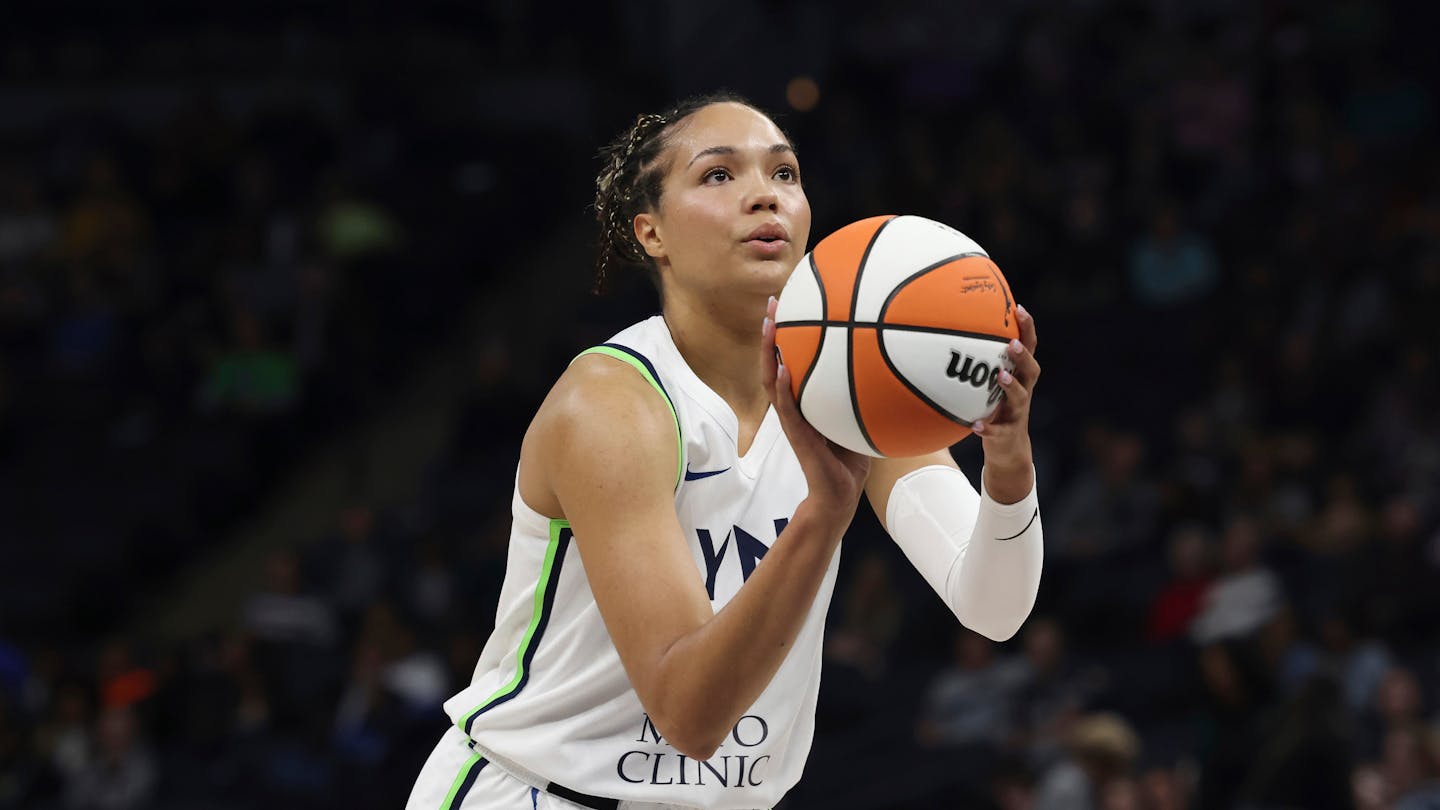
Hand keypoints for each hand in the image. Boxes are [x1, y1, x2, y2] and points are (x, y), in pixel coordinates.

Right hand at [762, 296, 870, 527]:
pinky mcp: (796, 435)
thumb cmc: (850, 456)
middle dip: (772, 331)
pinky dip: (782, 388)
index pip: (790, 358)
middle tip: (773, 301)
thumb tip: (889, 362)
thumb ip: (862, 391)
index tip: (790, 301)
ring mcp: (791, 419)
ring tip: (769, 326)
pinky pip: (787, 408)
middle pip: (774, 360)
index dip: (788, 331)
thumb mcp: (858, 416)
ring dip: (768, 352)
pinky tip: (782, 368)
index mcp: (805, 398)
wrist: (839, 493)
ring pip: (772, 379)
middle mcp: (794, 404)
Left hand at [976, 304, 1038, 500]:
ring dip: (1010, 386)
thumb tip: (948, 336)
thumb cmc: (996, 410)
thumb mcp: (990, 386)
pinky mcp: (1006, 434)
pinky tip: (975, 425)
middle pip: (1031, 370)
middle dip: (1023, 356)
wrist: (1008, 450)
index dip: (1027, 329)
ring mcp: (1017, 413)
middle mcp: (1023, 392)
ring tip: (999, 376)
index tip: (1019, 308)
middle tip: (1011, 343)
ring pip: (1020, 398)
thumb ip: (979, 366)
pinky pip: (997, 431)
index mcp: (1020, 378)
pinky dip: (987, 428)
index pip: (1029, 349)